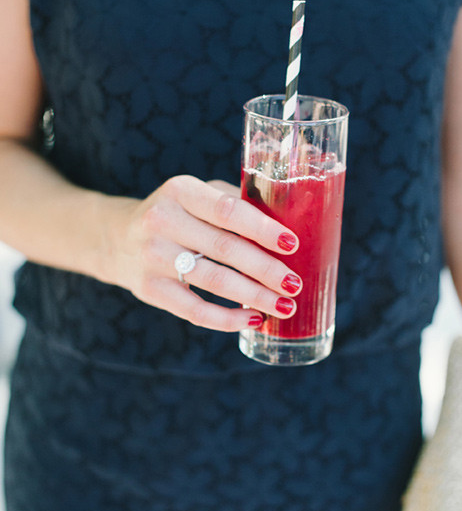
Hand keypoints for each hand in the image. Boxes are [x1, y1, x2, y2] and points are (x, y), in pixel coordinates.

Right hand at [100, 175, 302, 330]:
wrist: (117, 238)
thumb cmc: (177, 215)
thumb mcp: (198, 196)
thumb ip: (236, 204)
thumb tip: (289, 225)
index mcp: (180, 191)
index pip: (227, 210)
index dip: (262, 228)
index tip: (292, 244)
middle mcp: (162, 221)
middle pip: (225, 248)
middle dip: (266, 269)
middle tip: (295, 284)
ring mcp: (152, 257)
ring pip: (214, 281)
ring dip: (254, 296)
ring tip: (284, 306)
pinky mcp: (149, 289)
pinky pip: (195, 310)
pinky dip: (227, 318)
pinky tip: (253, 320)